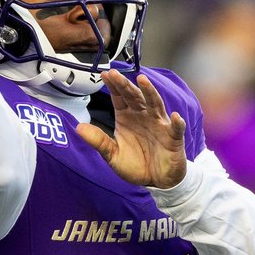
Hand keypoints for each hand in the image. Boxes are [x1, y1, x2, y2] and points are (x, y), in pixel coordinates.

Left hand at [76, 70, 187, 188]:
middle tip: (115, 74)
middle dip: (125, 85)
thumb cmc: (136, 164)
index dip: (113, 86)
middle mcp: (143, 116)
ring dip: (150, 92)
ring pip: (155, 105)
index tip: (104, 75)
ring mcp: (159, 125)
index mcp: (127, 117)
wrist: (156, 180)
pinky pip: (175, 129)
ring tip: (142, 81)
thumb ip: (98, 141)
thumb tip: (79, 127)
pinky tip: (174, 117)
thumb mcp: (112, 155)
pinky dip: (176, 123)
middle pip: (134, 96)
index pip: (119, 97)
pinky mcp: (173, 138)